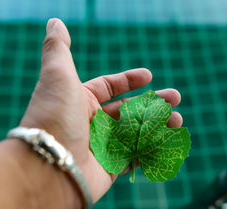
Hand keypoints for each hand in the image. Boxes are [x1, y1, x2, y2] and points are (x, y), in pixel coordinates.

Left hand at [20, 18, 182, 208]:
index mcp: (80, 100)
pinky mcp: (110, 169)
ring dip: (158, 125)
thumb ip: (58, 47)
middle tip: (175, 98)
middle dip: (153, 103)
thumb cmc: (54, 116)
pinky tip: (169, 140)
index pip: (108, 87)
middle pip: (128, 110)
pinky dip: (152, 149)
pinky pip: (136, 157)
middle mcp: (91, 123)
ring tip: (178, 120)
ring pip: (136, 133)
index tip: (149, 76)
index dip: (129, 80)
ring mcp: (102, 146)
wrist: (48, 166)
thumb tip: (54, 21)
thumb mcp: (57, 75)